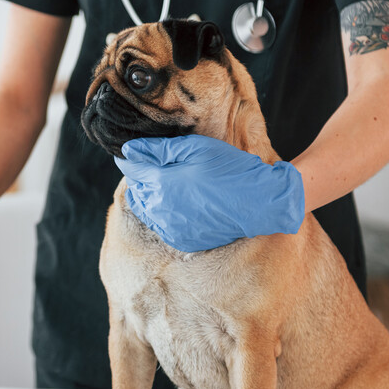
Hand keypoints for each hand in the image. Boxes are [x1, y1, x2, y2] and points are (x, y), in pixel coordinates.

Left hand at [115, 135, 303, 252]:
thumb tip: (130, 150)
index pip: (132, 168)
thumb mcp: (196, 148)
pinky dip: (162, 213)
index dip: (131, 157)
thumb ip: (159, 149)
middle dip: (140, 176)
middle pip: (136, 189)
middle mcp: (160, 208)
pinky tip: (178, 203)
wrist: (258, 203)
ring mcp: (170, 227)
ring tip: (166, 183)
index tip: (133, 151)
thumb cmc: (229, 169)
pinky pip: (161, 225)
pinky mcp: (182, 240)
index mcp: (161, 182)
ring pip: (145, 209)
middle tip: (153, 165)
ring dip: (149, 195)